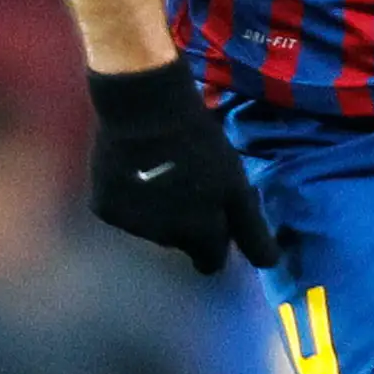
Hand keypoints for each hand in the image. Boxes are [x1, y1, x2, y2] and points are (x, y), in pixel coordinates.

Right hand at [86, 62, 275, 274]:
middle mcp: (165, 240)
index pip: (210, 262)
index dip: (215, 243)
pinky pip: (122, 212)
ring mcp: (132, 226)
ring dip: (157, 211)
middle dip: (186, 225)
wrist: (143, 108)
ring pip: (151, 229)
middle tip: (187, 186)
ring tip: (159, 173)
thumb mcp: (235, 184)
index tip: (215, 219)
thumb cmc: (198, 143)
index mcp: (199, 234)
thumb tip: (269, 265)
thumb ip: (250, 229)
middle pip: (180, 244)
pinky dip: (128, 198)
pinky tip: (132, 171)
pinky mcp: (104, 209)